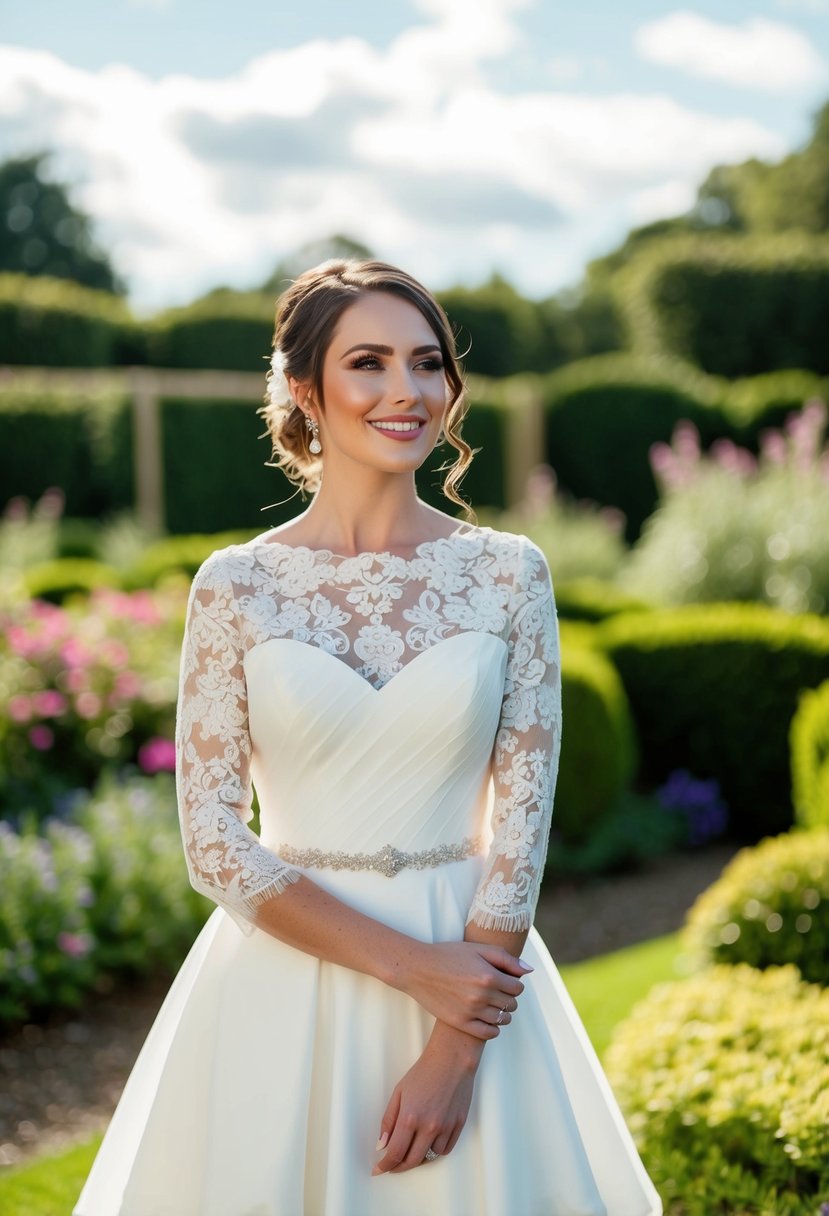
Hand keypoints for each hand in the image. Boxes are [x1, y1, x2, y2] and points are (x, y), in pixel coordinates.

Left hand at [372, 1025, 480, 1175]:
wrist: (452, 1059)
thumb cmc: (424, 1072)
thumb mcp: (399, 1092)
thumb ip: (389, 1120)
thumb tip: (382, 1144)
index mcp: (410, 1117)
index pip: (395, 1153)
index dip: (385, 1165)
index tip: (379, 1169)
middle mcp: (429, 1126)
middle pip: (412, 1161)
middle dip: (399, 1167)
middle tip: (392, 1166)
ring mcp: (446, 1127)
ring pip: (430, 1157)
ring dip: (418, 1156)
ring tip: (412, 1146)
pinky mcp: (458, 1125)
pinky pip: (445, 1149)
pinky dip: (436, 1150)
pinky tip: (429, 1141)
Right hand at [398, 940, 530, 1040]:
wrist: (418, 969)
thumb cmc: (448, 955)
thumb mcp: (477, 949)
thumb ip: (506, 958)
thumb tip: (529, 971)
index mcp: (488, 976)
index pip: (518, 987)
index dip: (514, 983)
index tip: (505, 980)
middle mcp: (482, 995)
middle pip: (512, 1004)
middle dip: (509, 997)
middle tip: (497, 991)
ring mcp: (471, 1011)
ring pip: (502, 1019)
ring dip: (502, 1012)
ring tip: (492, 1003)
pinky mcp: (461, 1023)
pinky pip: (488, 1033)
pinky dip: (493, 1028)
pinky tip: (487, 1018)